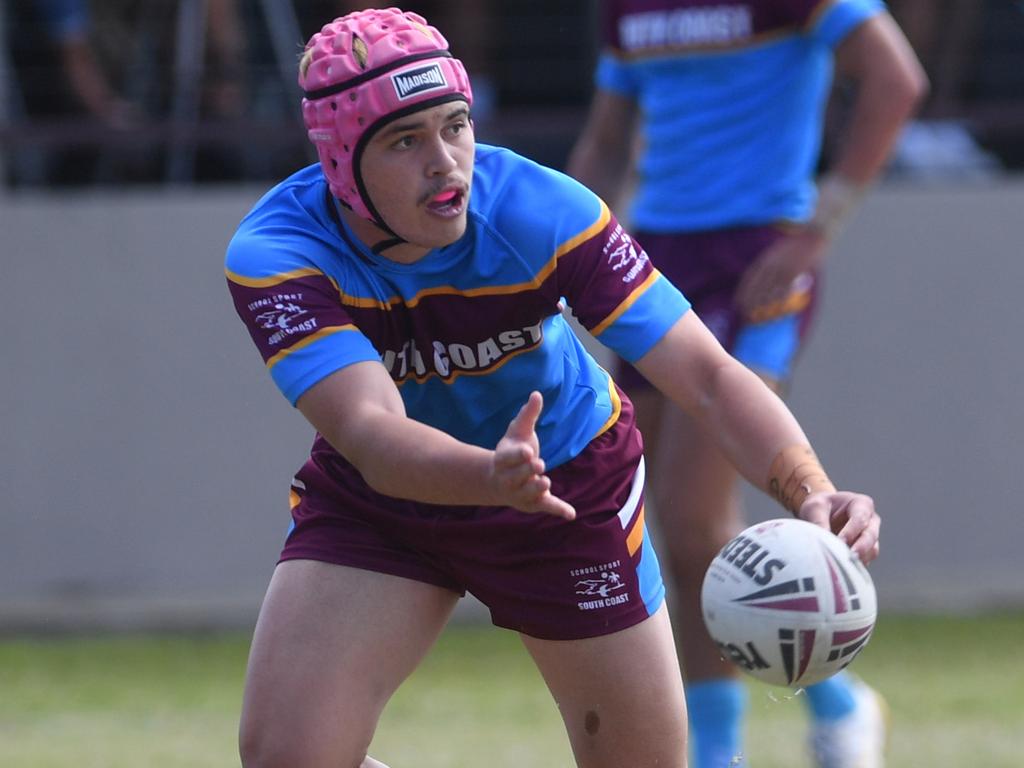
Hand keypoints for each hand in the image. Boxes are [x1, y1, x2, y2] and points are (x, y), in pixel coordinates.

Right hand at [492, 392, 575, 519]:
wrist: (498, 480)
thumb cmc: (512, 450)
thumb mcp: (518, 431)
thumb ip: (528, 415)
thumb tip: (537, 394)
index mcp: (502, 459)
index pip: (508, 457)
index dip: (517, 455)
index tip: (528, 451)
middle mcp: (508, 478)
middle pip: (516, 477)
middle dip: (526, 471)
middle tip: (538, 464)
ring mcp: (520, 493)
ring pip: (527, 494)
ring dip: (535, 490)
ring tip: (545, 482)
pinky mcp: (533, 503)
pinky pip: (545, 506)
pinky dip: (557, 510)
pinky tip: (571, 514)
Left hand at [735, 228, 827, 316]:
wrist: (812, 233)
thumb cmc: (797, 243)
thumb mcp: (777, 251)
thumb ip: (770, 263)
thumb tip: (763, 277)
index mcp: (765, 259)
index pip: (749, 278)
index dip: (742, 291)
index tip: (737, 302)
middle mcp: (771, 264)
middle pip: (757, 286)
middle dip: (750, 300)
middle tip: (745, 313)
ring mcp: (782, 267)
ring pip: (770, 288)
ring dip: (764, 302)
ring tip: (759, 314)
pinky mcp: (794, 270)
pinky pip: (786, 287)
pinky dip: (781, 298)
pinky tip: (779, 306)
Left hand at [797, 491, 879, 562]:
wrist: (821, 513)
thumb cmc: (820, 507)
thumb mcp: (815, 507)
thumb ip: (819, 521)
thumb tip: (823, 541)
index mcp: (862, 504)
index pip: (860, 519)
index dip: (851, 531)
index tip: (840, 541)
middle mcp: (871, 521)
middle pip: (871, 536)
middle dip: (861, 548)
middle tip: (849, 558)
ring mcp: (871, 537)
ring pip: (871, 551)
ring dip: (858, 559)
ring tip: (843, 565)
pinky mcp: (866, 552)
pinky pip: (865, 561)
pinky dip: (855, 566)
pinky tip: (842, 570)